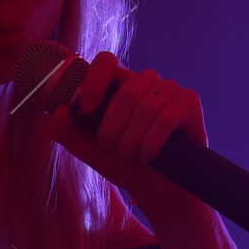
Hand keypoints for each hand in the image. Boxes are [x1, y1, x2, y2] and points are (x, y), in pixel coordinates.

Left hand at [45, 51, 207, 212]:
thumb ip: (66, 132)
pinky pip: (166, 118)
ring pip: (146, 108)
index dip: (94, 81)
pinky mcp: (189, 102)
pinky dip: (151, 142)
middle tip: (111, 148)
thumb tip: (59, 111)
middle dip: (113, 128)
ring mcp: (170, 89)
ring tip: (130, 157)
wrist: (156, 187)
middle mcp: (146, 81)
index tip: (87, 109)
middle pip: (126, 91)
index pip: (106, 62)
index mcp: (120, 84)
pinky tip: (147, 155)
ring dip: (132, 140)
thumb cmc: (123, 163)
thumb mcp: (88, 149)